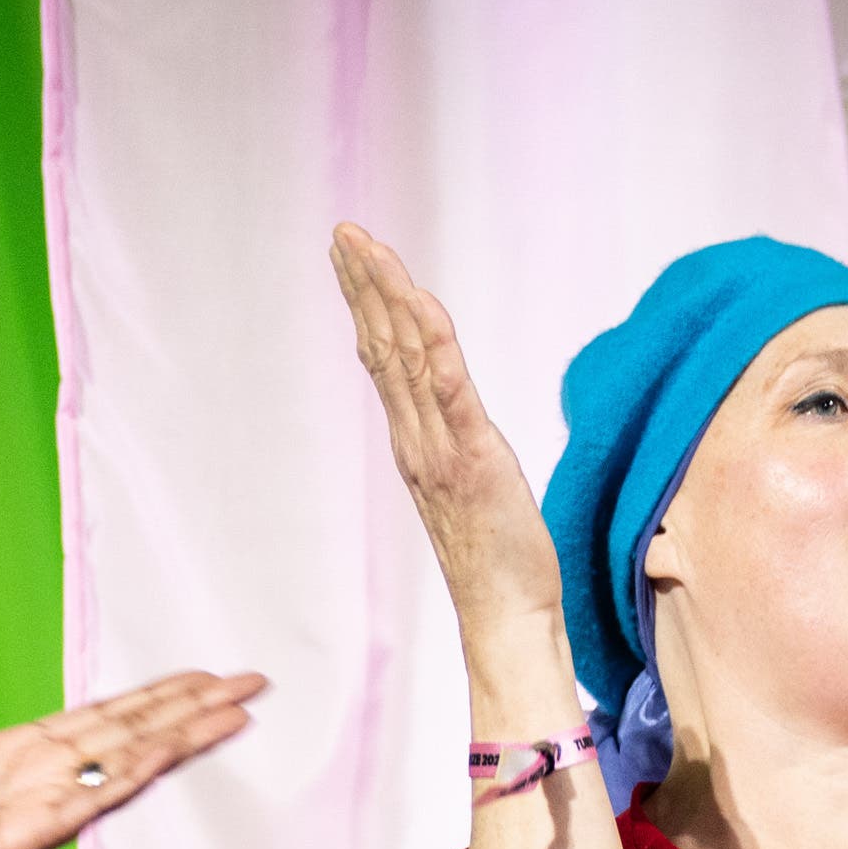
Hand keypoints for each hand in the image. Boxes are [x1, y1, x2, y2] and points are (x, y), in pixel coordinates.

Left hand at [0, 656, 264, 848]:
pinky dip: (122, 776)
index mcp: (12, 761)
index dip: (154, 697)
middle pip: (128, 736)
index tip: (207, 677)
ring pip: (121, 764)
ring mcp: (33, 813)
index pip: (100, 721)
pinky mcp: (16, 840)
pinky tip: (163, 753)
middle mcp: (35, 784)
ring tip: (236, 710)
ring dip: (179, 736)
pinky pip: (80, 802)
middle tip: (254, 681)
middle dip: (189, 709)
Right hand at [332, 223, 562, 623]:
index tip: (352, 257)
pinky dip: (432, 347)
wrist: (503, 616)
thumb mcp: (470, 489)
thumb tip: (448, 412)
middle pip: (382, 347)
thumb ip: (452, 446)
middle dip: (364, 284)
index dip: (367, 304)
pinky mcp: (473, 461)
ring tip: (368, 249)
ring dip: (387, 297)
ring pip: (405, 359)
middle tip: (343, 233)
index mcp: (416, 443)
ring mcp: (439, 450)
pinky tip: (421, 306)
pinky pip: (449, 394)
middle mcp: (416, 441)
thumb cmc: (496, 562)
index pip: (384, 359)